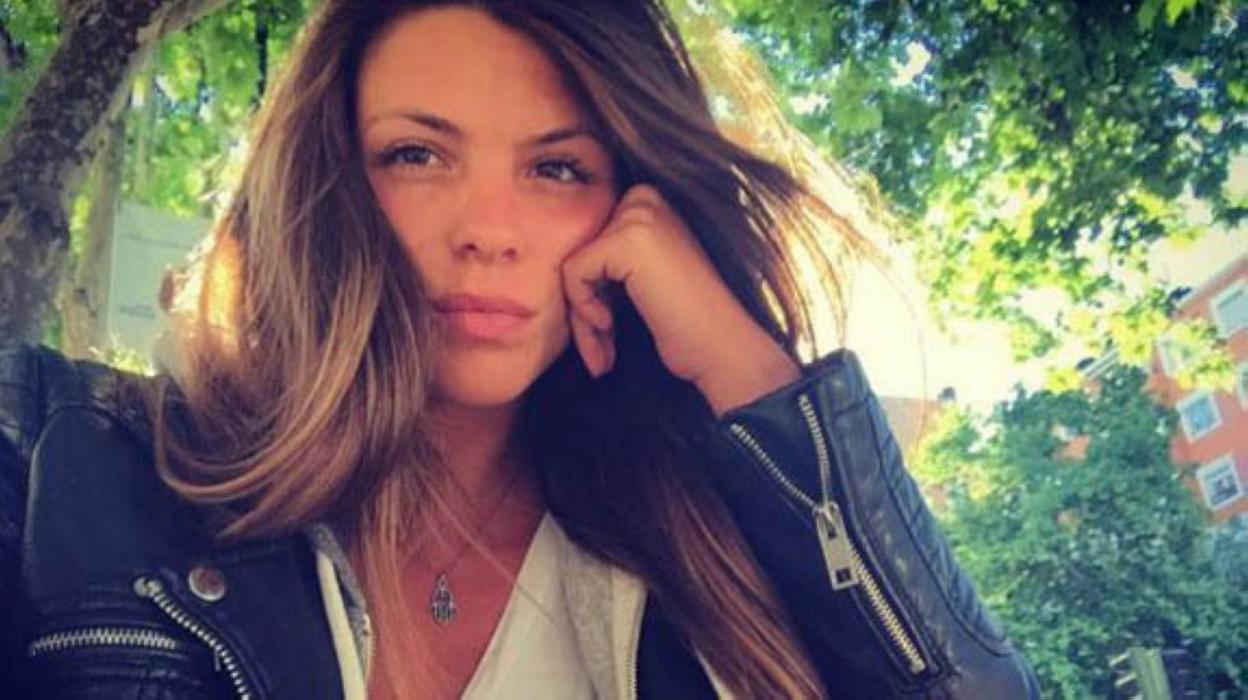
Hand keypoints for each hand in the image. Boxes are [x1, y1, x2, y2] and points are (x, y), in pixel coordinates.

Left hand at [560, 184, 798, 413]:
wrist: (721, 347)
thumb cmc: (684, 324)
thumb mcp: (641, 279)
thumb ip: (608, 262)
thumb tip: (554, 267)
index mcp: (649, 202)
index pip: (590, 243)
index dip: (592, 292)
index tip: (608, 328)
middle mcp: (646, 198)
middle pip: (579, 252)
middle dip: (583, 306)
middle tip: (601, 346)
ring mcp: (639, 214)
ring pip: (573, 265)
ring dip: (581, 317)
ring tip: (602, 352)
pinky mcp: (628, 238)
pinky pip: (573, 272)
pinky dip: (583, 308)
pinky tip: (610, 326)